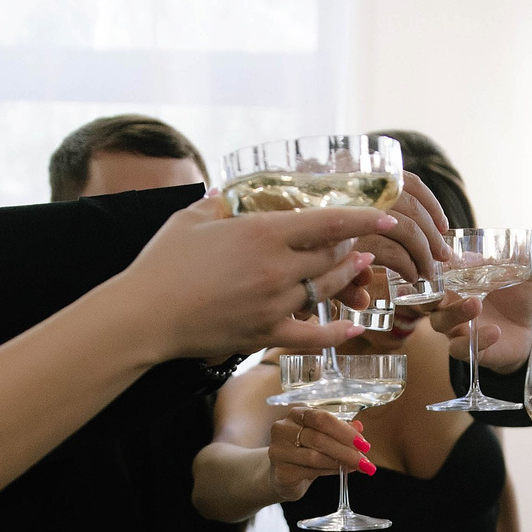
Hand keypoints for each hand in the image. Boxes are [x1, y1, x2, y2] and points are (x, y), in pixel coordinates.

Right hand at [125, 194, 389, 358]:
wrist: (146, 315)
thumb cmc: (162, 264)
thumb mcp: (190, 219)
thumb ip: (217, 203)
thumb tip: (224, 195)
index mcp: (261, 233)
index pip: (327, 224)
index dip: (362, 219)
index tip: (385, 215)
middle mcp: (276, 269)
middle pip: (331, 257)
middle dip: (350, 249)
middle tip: (357, 243)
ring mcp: (274, 304)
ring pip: (326, 291)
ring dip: (346, 279)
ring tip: (358, 269)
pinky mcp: (265, 334)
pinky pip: (313, 336)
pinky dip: (338, 333)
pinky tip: (355, 327)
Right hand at [268, 406, 369, 499]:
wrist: (283, 474)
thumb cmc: (305, 451)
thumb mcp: (323, 437)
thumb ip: (339, 430)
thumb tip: (359, 427)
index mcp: (297, 414)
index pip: (321, 418)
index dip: (344, 431)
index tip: (363, 443)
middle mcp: (283, 429)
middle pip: (318, 438)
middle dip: (346, 450)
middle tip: (365, 460)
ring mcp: (279, 450)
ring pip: (315, 456)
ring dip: (339, 462)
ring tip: (357, 467)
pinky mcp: (281, 471)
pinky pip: (310, 471)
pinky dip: (329, 471)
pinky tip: (341, 472)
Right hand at [428, 232, 531, 370]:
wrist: (526, 332)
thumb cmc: (516, 299)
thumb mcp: (525, 276)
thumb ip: (531, 258)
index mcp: (458, 281)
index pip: (435, 270)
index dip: (433, 263)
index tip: (443, 254)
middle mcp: (450, 303)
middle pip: (427, 297)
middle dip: (432, 291)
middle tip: (449, 282)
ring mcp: (456, 327)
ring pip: (440, 322)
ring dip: (456, 313)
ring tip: (476, 304)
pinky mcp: (467, 348)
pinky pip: (460, 348)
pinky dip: (476, 340)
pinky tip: (495, 332)